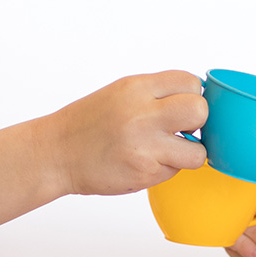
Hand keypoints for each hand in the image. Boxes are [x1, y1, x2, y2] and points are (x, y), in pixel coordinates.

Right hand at [45, 72, 206, 195]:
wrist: (56, 153)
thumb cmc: (89, 122)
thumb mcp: (121, 92)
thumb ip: (156, 93)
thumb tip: (195, 98)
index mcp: (136, 88)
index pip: (190, 82)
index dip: (192, 95)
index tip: (181, 105)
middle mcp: (142, 114)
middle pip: (199, 111)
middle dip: (198, 121)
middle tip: (182, 128)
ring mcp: (144, 146)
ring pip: (197, 151)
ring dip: (188, 153)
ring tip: (167, 150)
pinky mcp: (144, 174)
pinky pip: (176, 171)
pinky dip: (166, 168)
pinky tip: (145, 162)